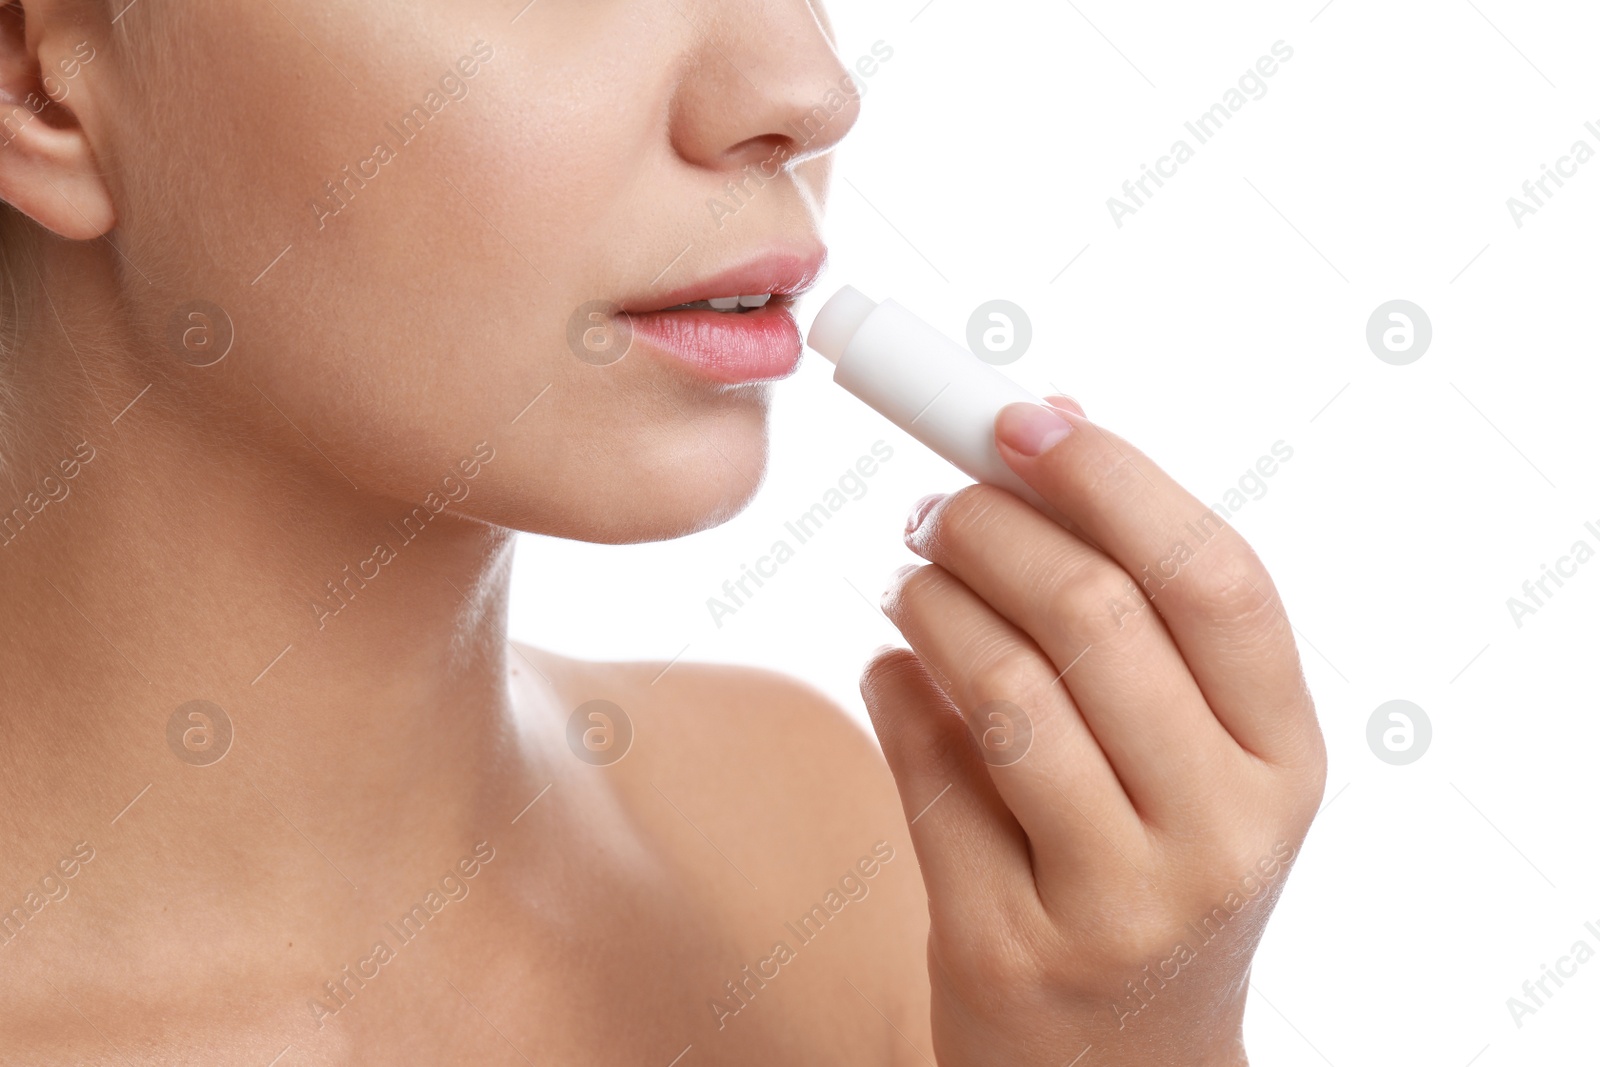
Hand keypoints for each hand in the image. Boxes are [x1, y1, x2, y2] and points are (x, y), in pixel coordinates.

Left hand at [862, 397, 1325, 1065]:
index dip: (1110, 476)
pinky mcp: (1008, 950)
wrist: (1117, 1064)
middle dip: (989, 530)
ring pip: (1000, 687)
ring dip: (930, 603)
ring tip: (911, 585)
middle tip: (937, 508)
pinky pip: (925, 771)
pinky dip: (891, 691)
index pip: (1213, 577)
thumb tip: (1052, 423)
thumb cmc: (1148, 867)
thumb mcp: (1191, 758)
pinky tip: (891, 673)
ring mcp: (1119, 904)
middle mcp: (1223, 833)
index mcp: (1285, 760)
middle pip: (1094, 616)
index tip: (1017, 417)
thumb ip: (1142, 615)